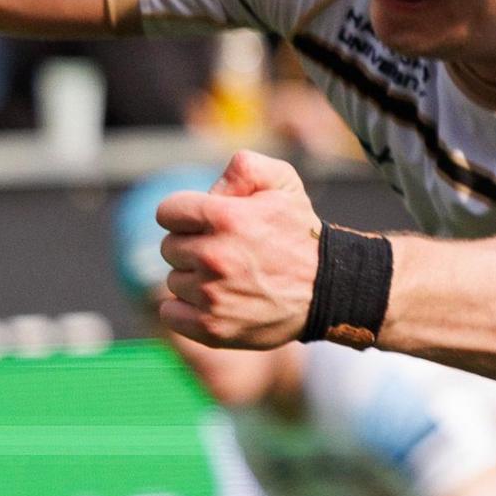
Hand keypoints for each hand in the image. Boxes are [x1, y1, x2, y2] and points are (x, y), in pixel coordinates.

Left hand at [156, 149, 324, 347]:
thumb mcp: (283, 183)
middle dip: (192, 246)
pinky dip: (185, 310)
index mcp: (226, 218)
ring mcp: (211, 296)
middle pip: (169, 247)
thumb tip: (211, 189)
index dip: (185, 215)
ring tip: (227, 278)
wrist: (328, 290)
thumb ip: (243, 167)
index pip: (167, 212)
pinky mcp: (211, 328)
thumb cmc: (300, 235)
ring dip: (193, 278)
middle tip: (224, 252)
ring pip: (174, 281)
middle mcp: (215, 257)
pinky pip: (171, 314)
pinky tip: (213, 302)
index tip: (206, 224)